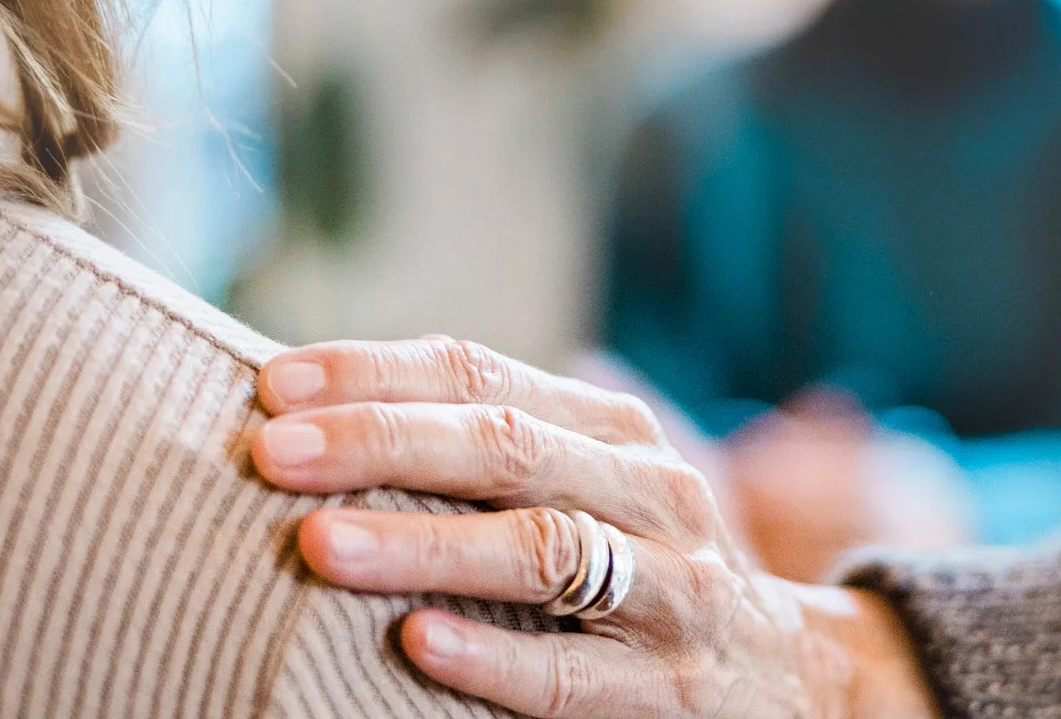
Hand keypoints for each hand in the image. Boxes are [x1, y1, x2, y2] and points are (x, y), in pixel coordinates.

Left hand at [249, 337, 939, 718]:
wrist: (790, 673)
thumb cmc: (648, 565)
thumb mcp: (599, 481)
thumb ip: (502, 439)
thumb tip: (340, 388)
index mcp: (616, 431)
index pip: (484, 374)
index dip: (376, 373)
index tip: (271, 384)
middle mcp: (650, 492)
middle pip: (507, 447)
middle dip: (381, 444)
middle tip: (272, 454)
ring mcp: (668, 589)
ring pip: (541, 554)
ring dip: (424, 546)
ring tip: (318, 546)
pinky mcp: (670, 687)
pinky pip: (573, 674)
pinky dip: (493, 656)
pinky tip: (417, 645)